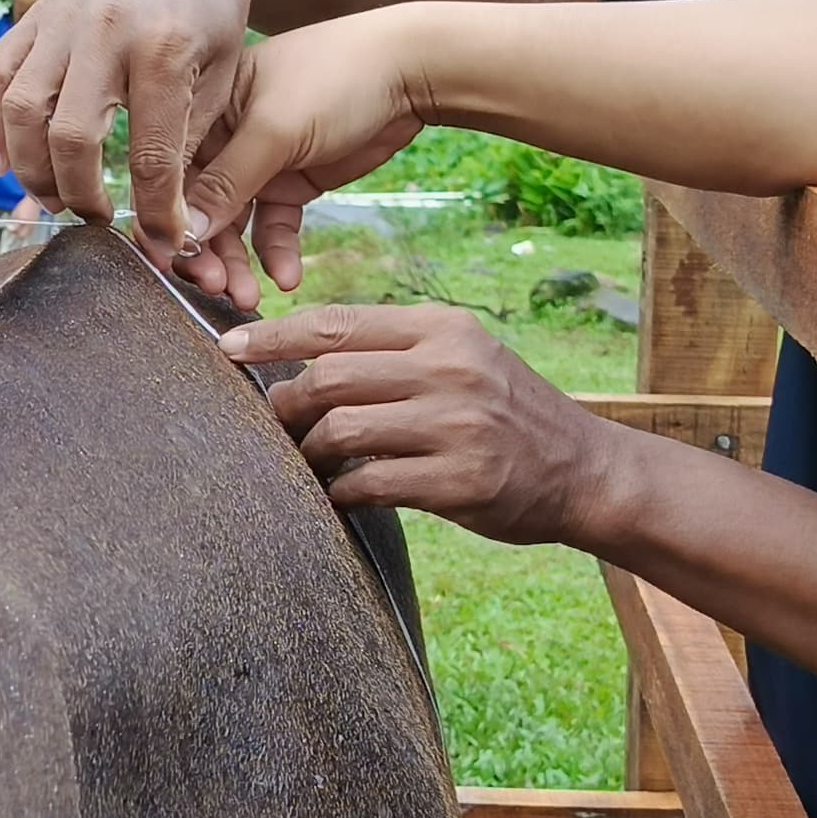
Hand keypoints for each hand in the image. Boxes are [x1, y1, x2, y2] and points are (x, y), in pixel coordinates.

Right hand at [0, 0, 265, 240]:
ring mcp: (63, 20)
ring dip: (29, 169)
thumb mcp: (224, 74)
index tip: (163, 245)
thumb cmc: (215, 8)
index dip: (153, 213)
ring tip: (53, 198)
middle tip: (94, 220)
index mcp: (166, 50)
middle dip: (79, 195)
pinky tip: (0, 165)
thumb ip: (191, 143)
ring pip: (22, 110)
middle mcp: (106, 33)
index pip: (150, 156)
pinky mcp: (37, 14)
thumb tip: (169, 222)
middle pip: (70, 137)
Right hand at [157, 7, 434, 301]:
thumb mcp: (274, 130)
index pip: (171, 171)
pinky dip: (278, 253)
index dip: (167, 218)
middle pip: (200, 206)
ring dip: (239, 262)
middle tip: (216, 288)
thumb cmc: (335, 77)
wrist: (409, 70)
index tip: (172, 262)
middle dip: (206, 251)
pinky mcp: (292, 180)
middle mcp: (224, 136)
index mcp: (206, 107)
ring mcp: (259, 161)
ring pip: (235, 224)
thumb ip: (227, 182)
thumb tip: (184, 232)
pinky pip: (275, 226)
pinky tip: (288, 278)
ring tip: (249, 298)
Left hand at [216, 304, 626, 543]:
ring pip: (340, 430)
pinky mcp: (459, 480)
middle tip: (275, 427)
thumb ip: (395, 352)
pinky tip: (341, 495)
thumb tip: (301, 360)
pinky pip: (369, 483)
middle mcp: (449, 368)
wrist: (584, 470)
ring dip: (310, 453)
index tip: (231, 348)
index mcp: (443, 328)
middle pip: (328, 376)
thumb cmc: (506, 413)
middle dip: (286, 405)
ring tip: (309, 464)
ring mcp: (456, 425)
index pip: (337, 322)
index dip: (274, 336)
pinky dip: (341, 492)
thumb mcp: (463, 358)